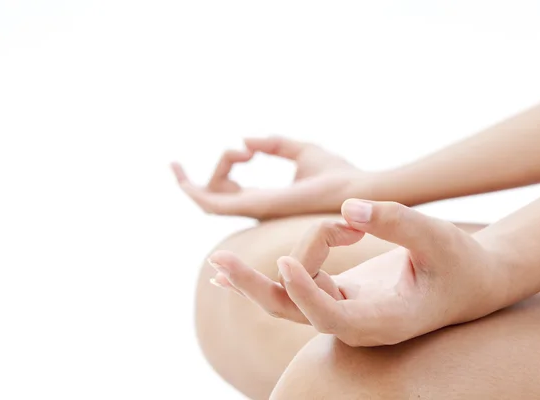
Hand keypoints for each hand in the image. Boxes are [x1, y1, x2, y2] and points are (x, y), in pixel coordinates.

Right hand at [171, 136, 370, 218]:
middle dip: (190, 183)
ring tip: (240, 153)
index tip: (244, 148)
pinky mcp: (255, 206)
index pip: (227, 193)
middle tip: (183, 162)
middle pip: (210, 199)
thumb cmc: (336, 174)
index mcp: (265, 200)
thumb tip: (245, 139)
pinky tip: (201, 166)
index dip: (219, 170)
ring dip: (199, 177)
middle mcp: (255, 209)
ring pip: (206, 202)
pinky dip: (196, 187)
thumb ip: (273, 144)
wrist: (355, 189)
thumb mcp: (301, 150)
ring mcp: (253, 210)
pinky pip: (213, 203)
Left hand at [207, 199, 505, 345]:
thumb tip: (349, 208)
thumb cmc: (459, 263)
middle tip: (220, 261)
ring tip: (222, 259)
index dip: (306, 292)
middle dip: (254, 288)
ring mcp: (341, 311)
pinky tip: (223, 276)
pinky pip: (291, 291)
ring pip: (287, 298)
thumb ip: (396, 221)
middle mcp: (355, 324)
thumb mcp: (438, 238)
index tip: (284, 262)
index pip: (332, 318)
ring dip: (255, 278)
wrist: (468, 282)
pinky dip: (260, 279)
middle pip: (294, 313)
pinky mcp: (334, 296)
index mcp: (383, 321)